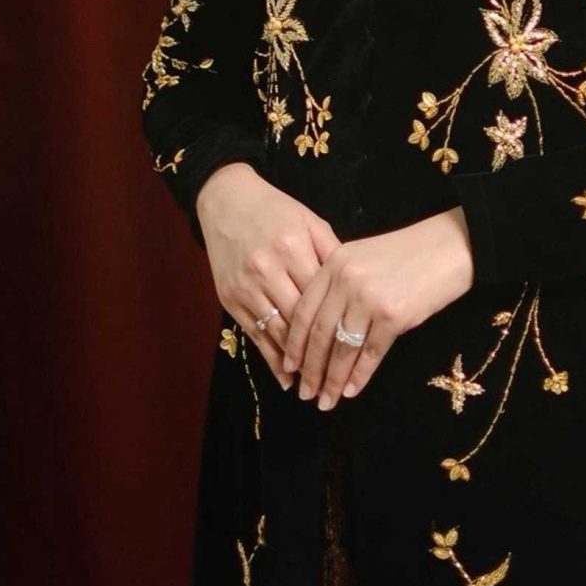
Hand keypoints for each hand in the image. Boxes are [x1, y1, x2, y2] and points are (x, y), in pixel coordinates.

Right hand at [194, 163, 338, 389]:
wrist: (226, 201)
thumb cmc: (276, 210)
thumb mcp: (310, 222)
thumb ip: (332, 253)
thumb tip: (354, 287)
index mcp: (293, 248)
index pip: (322, 297)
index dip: (340, 325)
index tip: (359, 347)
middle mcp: (268, 269)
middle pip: (300, 320)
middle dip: (321, 353)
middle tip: (341, 378)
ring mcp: (246, 286)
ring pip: (277, 331)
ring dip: (297, 362)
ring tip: (317, 384)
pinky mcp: (229, 298)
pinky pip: (254, 333)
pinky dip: (270, 357)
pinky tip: (286, 375)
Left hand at [281, 208, 475, 408]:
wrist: (451, 246)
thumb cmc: (409, 253)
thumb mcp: (363, 257)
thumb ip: (338, 284)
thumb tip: (319, 330)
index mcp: (334, 263)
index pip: (304, 311)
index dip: (293, 343)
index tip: (289, 366)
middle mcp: (346, 280)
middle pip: (319, 334)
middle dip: (310, 369)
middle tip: (304, 393)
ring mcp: (369, 298)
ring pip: (341, 349)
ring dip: (332, 380)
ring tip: (325, 401)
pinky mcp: (394, 316)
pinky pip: (370, 353)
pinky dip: (359, 376)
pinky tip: (351, 390)